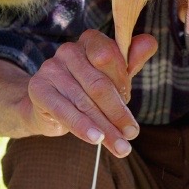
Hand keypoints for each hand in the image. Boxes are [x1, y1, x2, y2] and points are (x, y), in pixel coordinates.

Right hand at [26, 29, 156, 156]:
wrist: (48, 107)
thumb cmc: (87, 90)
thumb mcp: (113, 77)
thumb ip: (131, 62)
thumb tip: (150, 42)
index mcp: (90, 41)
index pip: (110, 56)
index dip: (122, 83)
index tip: (129, 103)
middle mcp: (69, 50)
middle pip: (98, 84)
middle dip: (118, 113)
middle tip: (132, 134)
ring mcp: (51, 68)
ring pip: (84, 102)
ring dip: (105, 128)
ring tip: (120, 147)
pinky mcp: (38, 89)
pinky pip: (64, 111)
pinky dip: (82, 127)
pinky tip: (96, 139)